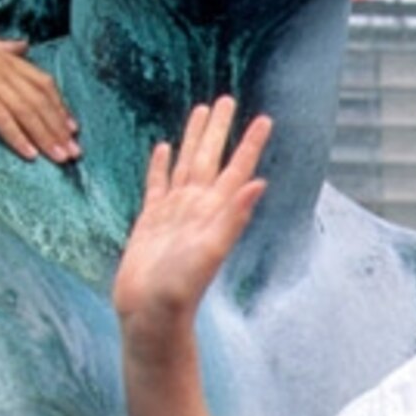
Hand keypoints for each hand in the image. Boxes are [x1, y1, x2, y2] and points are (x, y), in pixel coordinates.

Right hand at [0, 35, 81, 164]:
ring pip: (26, 111)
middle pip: (40, 100)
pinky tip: (29, 155)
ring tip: (61, 159)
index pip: (43, 84)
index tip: (73, 129)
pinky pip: (1, 118)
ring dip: (46, 137)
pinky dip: (18, 137)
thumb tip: (24, 44)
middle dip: (60, 128)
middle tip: (76, 153)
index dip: (60, 107)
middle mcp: (1, 66)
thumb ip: (2, 49)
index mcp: (4, 57)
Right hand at [110, 100, 272, 331]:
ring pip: (185, 165)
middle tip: (228, 98)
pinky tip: (163, 149)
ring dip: (193, 139)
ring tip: (200, 111)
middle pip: (210, 158)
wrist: (150, 316)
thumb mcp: (209, 252)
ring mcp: (174, 213)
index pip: (236, 169)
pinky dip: (161, 165)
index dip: (249, 144)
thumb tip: (259, 184)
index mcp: (214, 212)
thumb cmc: (179, 290)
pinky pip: (157, 185)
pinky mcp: (150, 222)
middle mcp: (197, 208)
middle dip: (220, 130)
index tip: (264, 118)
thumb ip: (234, 218)